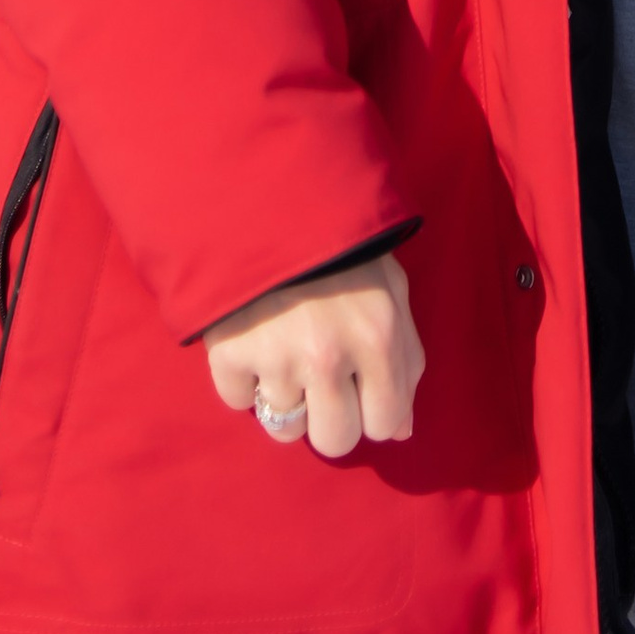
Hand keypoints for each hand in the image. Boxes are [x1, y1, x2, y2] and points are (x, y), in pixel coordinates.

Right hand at [204, 249, 423, 459]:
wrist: (265, 194)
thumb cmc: (339, 242)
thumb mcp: (389, 287)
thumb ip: (405, 359)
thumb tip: (401, 430)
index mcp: (378, 336)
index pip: (384, 423)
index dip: (373, 408)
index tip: (360, 384)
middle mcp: (329, 356)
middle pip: (335, 440)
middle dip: (330, 416)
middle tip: (320, 375)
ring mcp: (276, 358)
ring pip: (285, 429)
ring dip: (285, 398)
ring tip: (284, 350)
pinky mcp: (229, 353)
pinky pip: (238, 402)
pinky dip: (243, 379)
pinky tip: (253, 340)